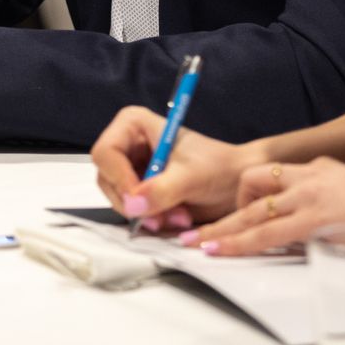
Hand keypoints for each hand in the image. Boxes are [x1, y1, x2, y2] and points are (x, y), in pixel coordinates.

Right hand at [90, 106, 266, 232]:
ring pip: (119, 199)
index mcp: (134, 124)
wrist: (238, 183)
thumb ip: (161, 190)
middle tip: (162, 215)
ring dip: (147, 214)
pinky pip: (131, 211)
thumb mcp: (191, 177)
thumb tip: (134, 205)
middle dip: (135, 202)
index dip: (118, 178)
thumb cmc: (219, 167)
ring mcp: (131, 169)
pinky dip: (151, 220)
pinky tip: (176, 218)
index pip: (106, 152)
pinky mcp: (139, 191)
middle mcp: (128, 145)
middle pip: (107, 179)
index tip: (139, 198)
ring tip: (179, 216)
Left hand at [186, 157, 344, 255]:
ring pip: (252, 209)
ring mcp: (313, 196)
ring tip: (199, 244)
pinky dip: (239, 243)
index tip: (231, 213)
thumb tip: (312, 231)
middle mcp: (313, 176)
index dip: (246, 197)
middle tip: (200, 230)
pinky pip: (265, 233)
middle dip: (225, 209)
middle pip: (253, 184)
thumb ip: (330, 210)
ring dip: (222, 228)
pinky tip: (221, 251)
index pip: (273, 176)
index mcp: (323, 170)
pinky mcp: (316, 220)